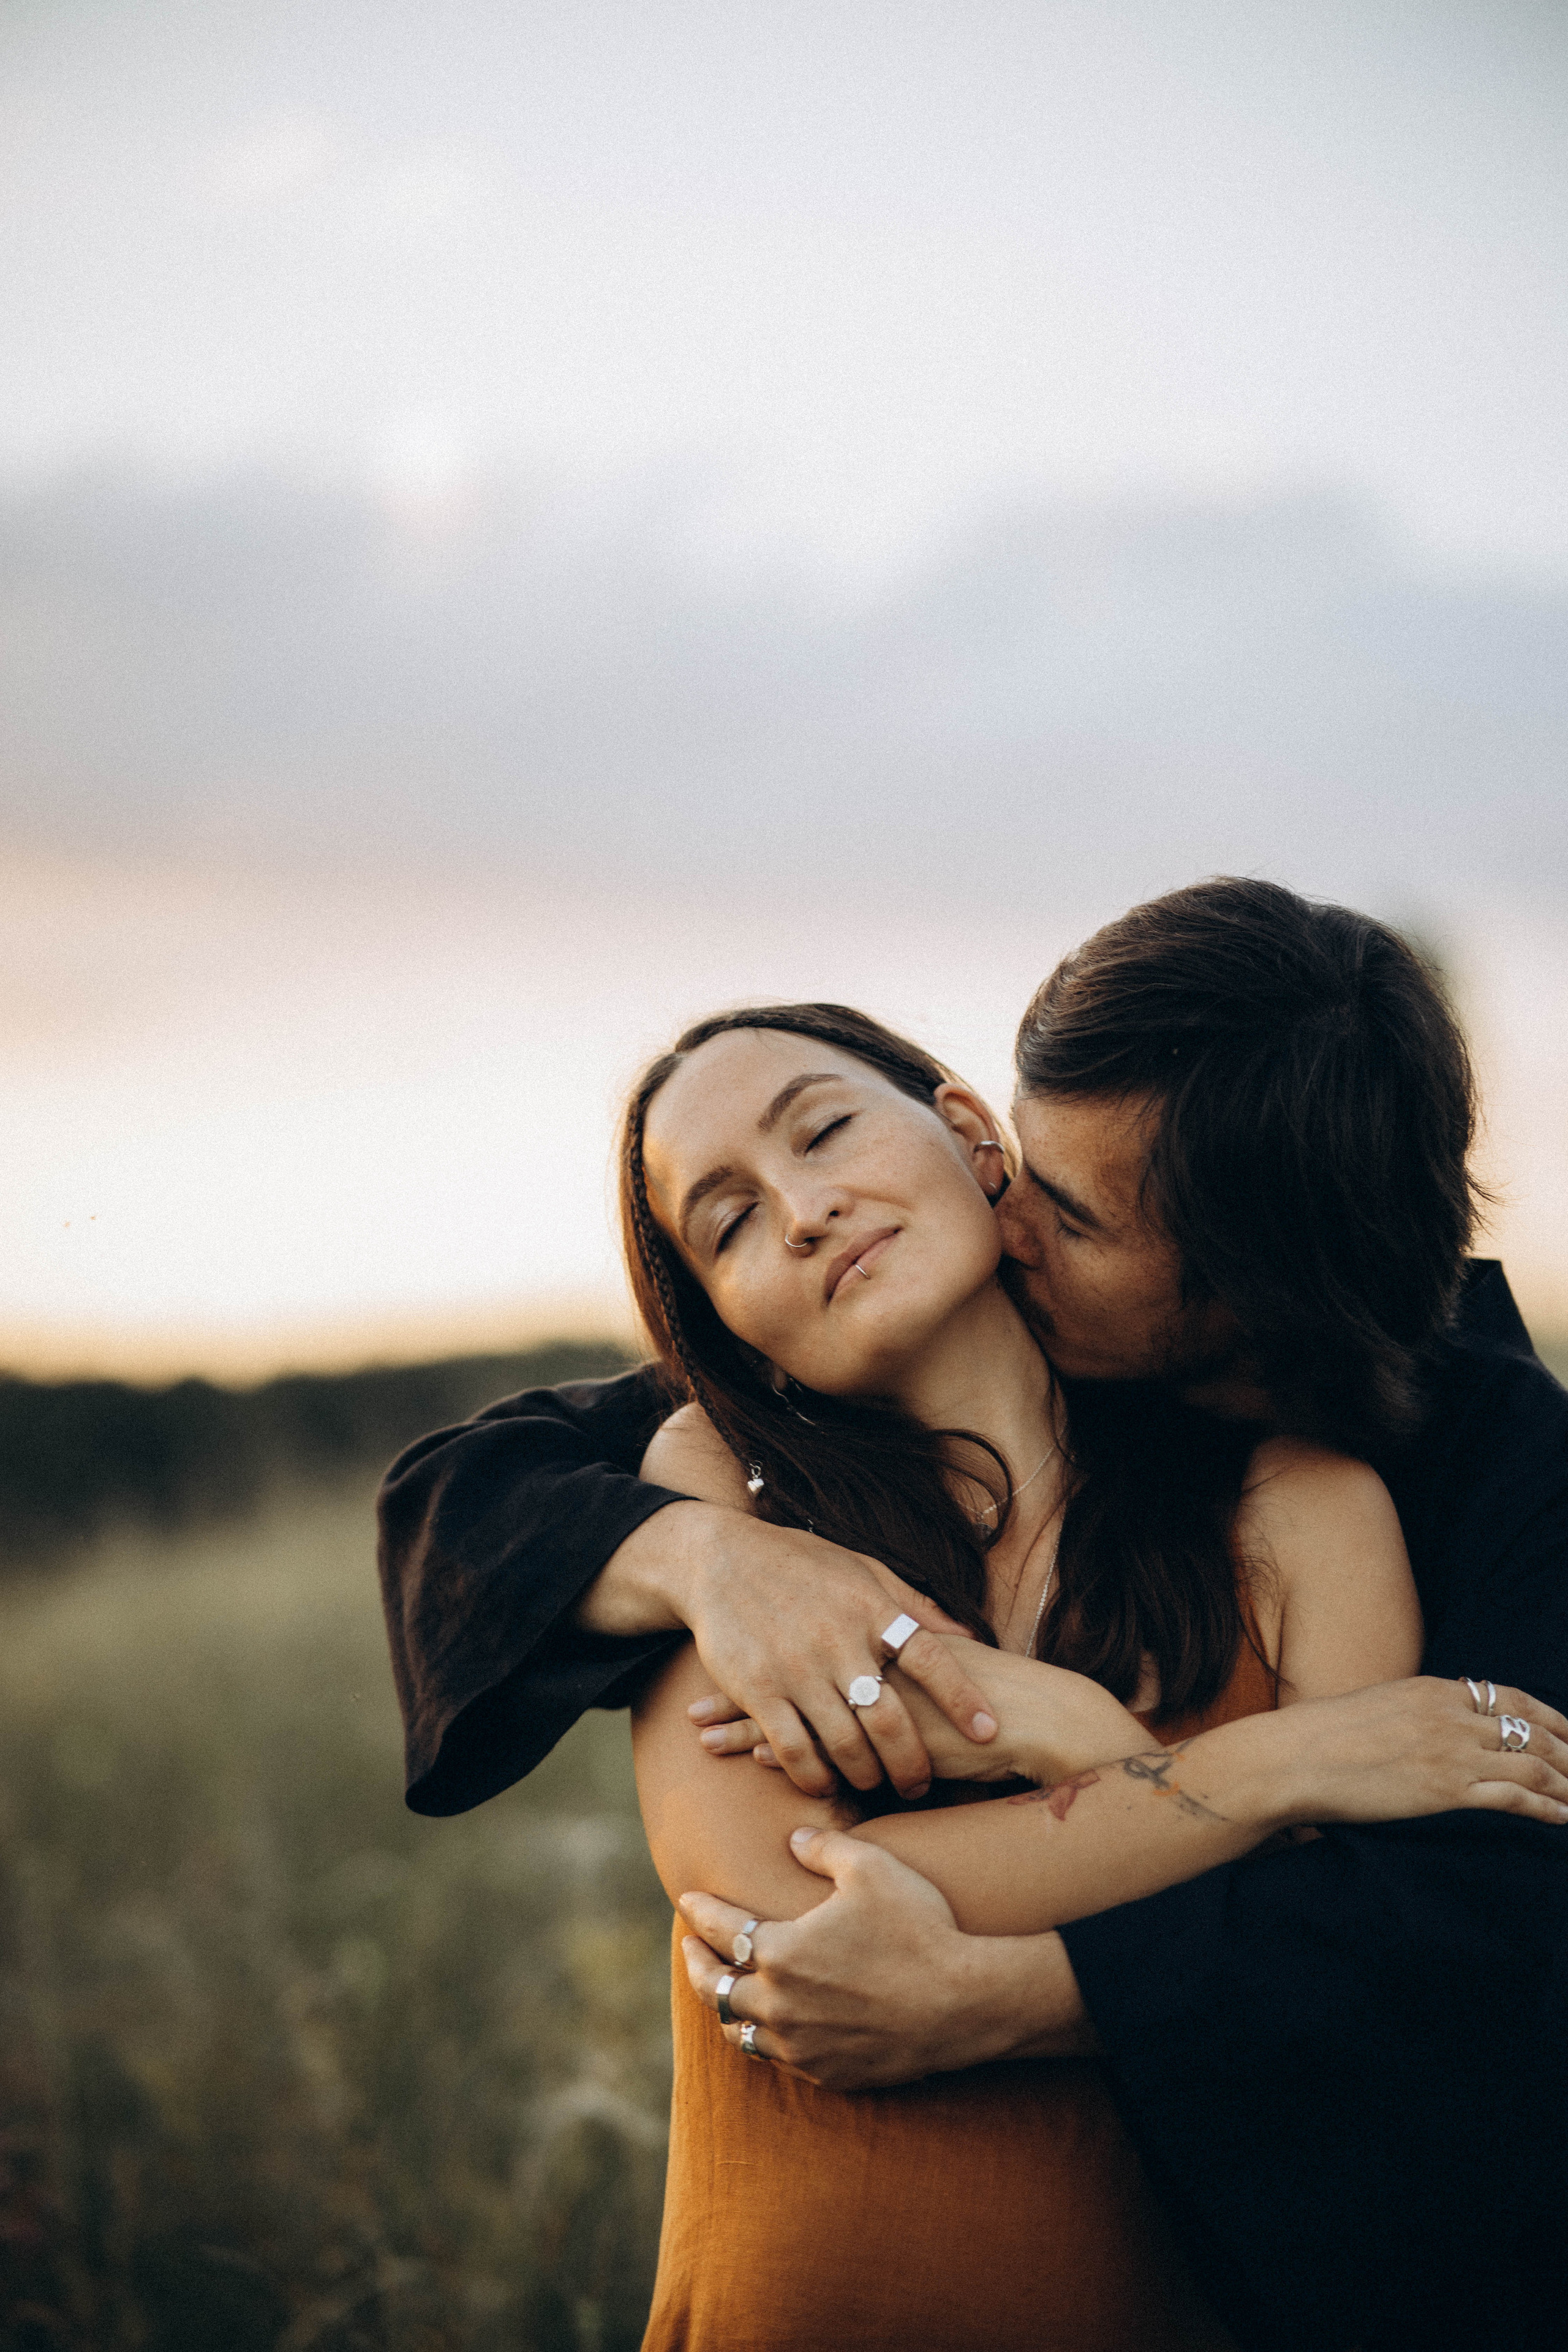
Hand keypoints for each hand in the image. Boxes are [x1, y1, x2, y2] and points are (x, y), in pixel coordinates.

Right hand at [665, 1508, 997, 1799]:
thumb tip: (969, 1635)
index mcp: (870, 1609)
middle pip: (890, 1719)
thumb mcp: (862, 1571)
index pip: (930, 1658)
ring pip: (845, 1743)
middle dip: (912, 1763)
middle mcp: (838, 1641)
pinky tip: (824, 1783)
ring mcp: (797, 1668)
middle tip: (920, 1784)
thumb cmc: (799, 1563)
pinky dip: (814, 1776)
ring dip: (865, 1775)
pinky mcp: (758, 1690)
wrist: (719, 1559)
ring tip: (875, 1785)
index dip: (962, 1697)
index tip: (988, 1731)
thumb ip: (913, 1605)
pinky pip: (794, 1750)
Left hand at [676, 1828, 1095, 2088]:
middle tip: (690, 1948)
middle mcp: (781, 2006)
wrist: (965, 2003)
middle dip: (696, 1964)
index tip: (686, 1899)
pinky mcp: (828, 2073)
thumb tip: (793, 1839)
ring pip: (741, 2031)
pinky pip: (778, 2059)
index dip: (699, 1911)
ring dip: (726, 2007)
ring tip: (724, 1989)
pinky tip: (770, 2024)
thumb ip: (824, 1847)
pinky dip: (764, 2038)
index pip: (721, 1929)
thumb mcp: (872, 1867)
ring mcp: (802, 2047)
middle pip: (715, 1988)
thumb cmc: (919, 1929)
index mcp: (781, 1952)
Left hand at [699, 1642, 1148, 1787]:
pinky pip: (821, 1744)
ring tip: (703, 1742)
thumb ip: (901, 1643)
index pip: (796, 1643)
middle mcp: (865, 1663)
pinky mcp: (876, 1737)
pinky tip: (754, 1763)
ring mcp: (869, 1699)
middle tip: (691, 1715)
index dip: (753, 1657)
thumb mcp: (935, 1657)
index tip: (715, 1664)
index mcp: (873, 1635)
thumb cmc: (987, 1689)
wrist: (1033, 1716)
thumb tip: (868, 1644)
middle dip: (734, 1696)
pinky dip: (784, 1754)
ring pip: (792, 1710)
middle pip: (781, 1673)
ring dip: (744, 1729)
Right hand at [1273, 1676, 1567, 1826]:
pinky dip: (1547, 1807)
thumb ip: (1419, 1711)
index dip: (1551, 1717)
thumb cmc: (1326, 1735)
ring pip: (1533, 1764)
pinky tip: (1563, 1816)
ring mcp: (1451, 1752)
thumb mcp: (1381, 1705)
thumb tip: (1441, 1724)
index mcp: (1435, 1690)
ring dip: (1566, 1782)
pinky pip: (1514, 1797)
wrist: (1298, 1757)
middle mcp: (1451, 1716)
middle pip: (1531, 1730)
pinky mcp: (1446, 1790)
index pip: (1511, 1697)